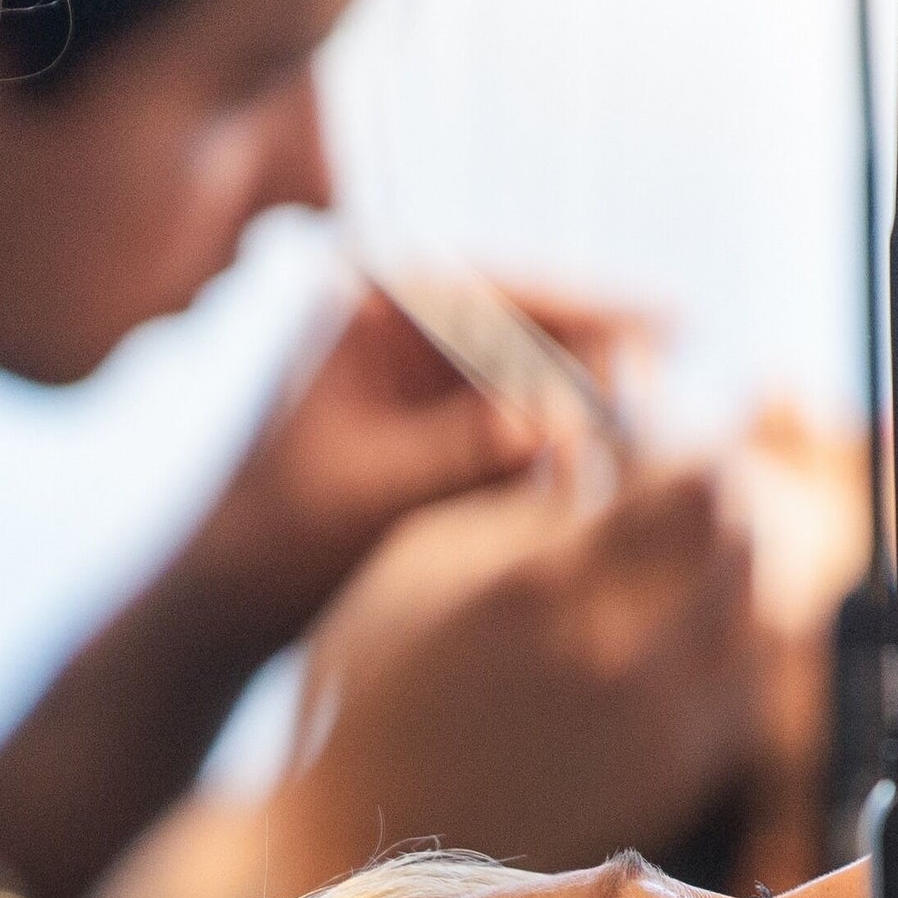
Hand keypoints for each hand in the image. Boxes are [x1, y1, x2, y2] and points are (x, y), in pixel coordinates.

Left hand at [180, 284, 665, 644]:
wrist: (225, 607)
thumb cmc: (277, 541)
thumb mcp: (374, 492)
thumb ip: (467, 451)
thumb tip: (563, 423)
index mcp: (372, 302)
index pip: (505, 290)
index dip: (595, 311)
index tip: (669, 329)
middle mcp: (402, 321)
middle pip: (536, 326)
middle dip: (604, 366)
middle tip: (671, 405)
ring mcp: (424, 376)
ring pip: (538, 376)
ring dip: (592, 411)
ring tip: (653, 450)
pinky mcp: (438, 430)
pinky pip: (522, 424)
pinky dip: (563, 451)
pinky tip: (611, 479)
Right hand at [271, 460, 759, 882]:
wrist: (365, 841)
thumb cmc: (369, 690)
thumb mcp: (418, 561)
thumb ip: (522, 502)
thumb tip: (596, 460)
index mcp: (547, 587)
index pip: (694, 485)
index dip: (681, 458)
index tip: (649, 462)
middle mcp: (621, 662)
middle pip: (744, 547)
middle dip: (718, 512)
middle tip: (677, 508)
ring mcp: (658, 734)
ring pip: (768, 624)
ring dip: (738, 585)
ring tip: (685, 577)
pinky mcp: (674, 788)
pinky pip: (749, 695)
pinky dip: (736, 655)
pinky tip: (683, 647)